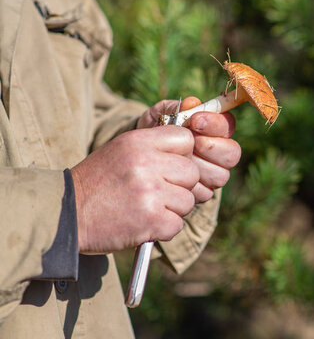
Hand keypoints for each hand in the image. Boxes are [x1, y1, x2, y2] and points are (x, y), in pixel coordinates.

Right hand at [71, 125, 198, 253]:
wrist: (65, 215)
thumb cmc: (98, 182)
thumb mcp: (121, 150)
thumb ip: (155, 146)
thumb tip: (192, 152)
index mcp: (138, 142)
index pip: (186, 139)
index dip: (182, 155)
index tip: (169, 167)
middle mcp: (146, 164)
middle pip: (192, 172)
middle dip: (180, 185)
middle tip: (157, 193)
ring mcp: (150, 193)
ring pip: (188, 200)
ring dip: (172, 209)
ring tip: (146, 208)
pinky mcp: (151, 220)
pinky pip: (178, 225)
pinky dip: (164, 229)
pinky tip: (144, 224)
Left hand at [138, 97, 240, 202]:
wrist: (137, 159)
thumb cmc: (152, 133)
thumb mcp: (159, 116)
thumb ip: (175, 108)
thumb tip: (192, 102)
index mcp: (214, 131)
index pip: (228, 125)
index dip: (215, 124)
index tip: (195, 121)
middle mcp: (219, 153)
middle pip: (232, 153)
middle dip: (211, 147)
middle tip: (191, 144)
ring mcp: (213, 175)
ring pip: (220, 175)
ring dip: (199, 167)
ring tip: (179, 161)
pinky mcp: (204, 193)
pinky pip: (206, 192)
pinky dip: (189, 185)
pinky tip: (174, 178)